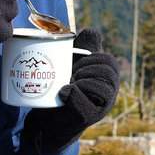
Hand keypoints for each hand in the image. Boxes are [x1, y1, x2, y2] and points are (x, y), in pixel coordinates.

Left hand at [24, 29, 119, 150]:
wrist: (45, 123)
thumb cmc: (60, 92)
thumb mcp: (71, 66)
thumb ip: (82, 49)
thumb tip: (92, 30)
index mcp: (106, 80)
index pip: (109, 61)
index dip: (92, 57)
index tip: (75, 63)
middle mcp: (108, 94)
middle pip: (109, 71)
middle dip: (88, 67)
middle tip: (72, 73)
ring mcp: (100, 108)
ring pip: (104, 88)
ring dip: (84, 80)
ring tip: (69, 82)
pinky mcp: (88, 119)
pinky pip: (85, 104)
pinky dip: (74, 95)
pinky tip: (64, 92)